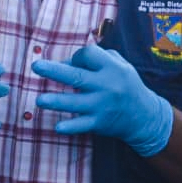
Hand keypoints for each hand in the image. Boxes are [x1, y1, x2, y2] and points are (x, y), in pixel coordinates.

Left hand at [32, 45, 173, 157]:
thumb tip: (65, 61)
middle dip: (55, 71)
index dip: (76, 57)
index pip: (87, 55)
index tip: (75, 63)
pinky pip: (82, 125)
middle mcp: (107, 86)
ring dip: (56, 101)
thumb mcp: (119, 65)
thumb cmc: (125, 84)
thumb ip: (96, 58)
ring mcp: (102, 106)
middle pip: (77, 77)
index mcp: (112, 68)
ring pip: (76, 102)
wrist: (145, 115)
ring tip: (39, 100)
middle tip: (36, 66)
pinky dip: (70, 126)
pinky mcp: (99, 123)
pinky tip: (57, 127)